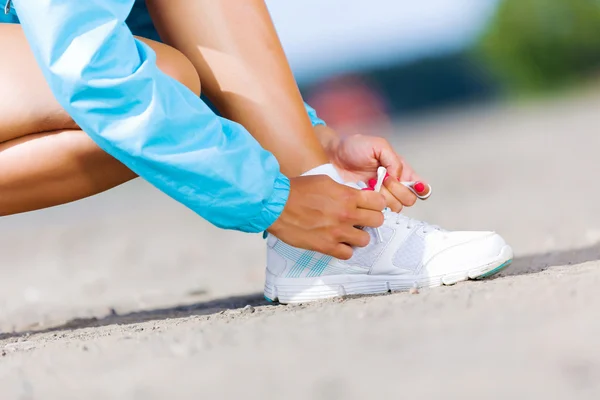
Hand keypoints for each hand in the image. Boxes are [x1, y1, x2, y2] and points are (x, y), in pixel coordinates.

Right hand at [267, 175, 385, 259]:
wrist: (277, 205)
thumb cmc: (297, 190)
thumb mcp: (325, 181)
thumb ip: (343, 190)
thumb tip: (354, 197)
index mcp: (348, 196)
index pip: (379, 202)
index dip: (376, 204)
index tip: (370, 205)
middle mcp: (346, 214)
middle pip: (378, 221)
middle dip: (371, 219)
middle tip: (361, 219)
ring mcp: (337, 232)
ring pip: (365, 239)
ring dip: (358, 236)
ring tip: (348, 232)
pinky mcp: (326, 246)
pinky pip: (348, 254)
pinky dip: (344, 249)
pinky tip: (337, 242)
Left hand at [318, 126, 428, 211]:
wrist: (331, 156)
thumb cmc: (354, 147)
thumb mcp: (378, 145)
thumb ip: (394, 160)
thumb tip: (398, 178)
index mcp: (400, 170)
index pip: (420, 186)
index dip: (418, 188)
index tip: (404, 181)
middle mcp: (393, 185)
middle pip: (409, 199)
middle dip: (398, 191)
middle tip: (383, 179)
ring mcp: (380, 196)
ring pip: (395, 207)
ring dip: (384, 196)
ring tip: (371, 184)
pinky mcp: (367, 204)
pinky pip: (377, 211)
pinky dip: (373, 203)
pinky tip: (365, 192)